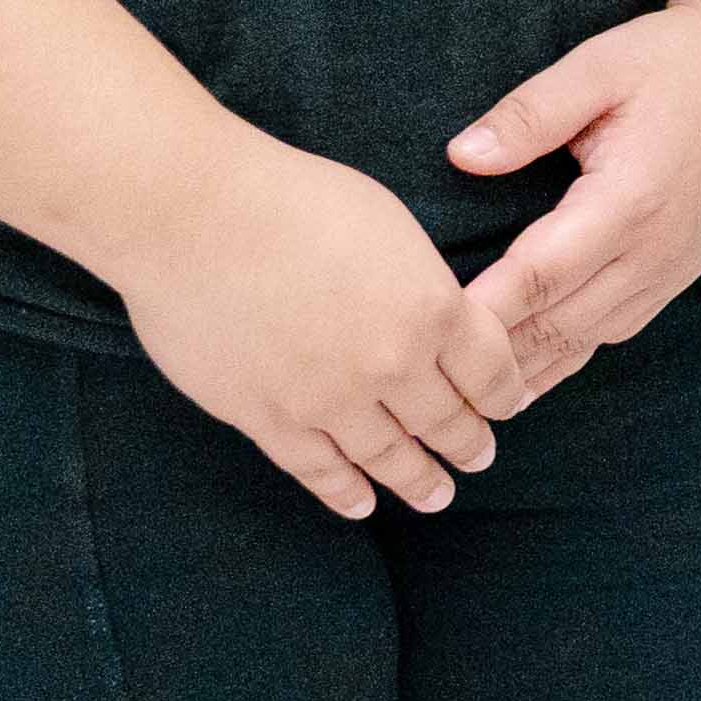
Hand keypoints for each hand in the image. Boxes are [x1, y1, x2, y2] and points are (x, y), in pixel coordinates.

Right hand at [105, 133, 518, 517]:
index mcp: (431, 308)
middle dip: (469, 443)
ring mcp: (328, 399)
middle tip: (479, 457)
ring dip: (418, 481)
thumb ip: (421, 283)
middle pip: (446, 421)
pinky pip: (318, 470)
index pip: (490, 371)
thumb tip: (434, 319)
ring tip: (436, 496)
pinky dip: (345, 492)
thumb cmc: (289, 197)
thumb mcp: (389, 224)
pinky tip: (360, 503)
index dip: (504, 395)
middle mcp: (391, 364)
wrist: (192, 213)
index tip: (508, 407)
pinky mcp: (269, 418)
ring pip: (389, 457)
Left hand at [448, 0, 700, 407]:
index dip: (482, 311)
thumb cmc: (678, 59)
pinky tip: (532, 370)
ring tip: (467, 398)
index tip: (426, 331)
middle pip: (558, 324)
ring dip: (529, 369)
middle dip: (493, 357)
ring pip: (588, 340)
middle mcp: (654, 249)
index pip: (538, 275)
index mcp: (629, 201)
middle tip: (426, 379)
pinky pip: (617, 330)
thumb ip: (527, 116)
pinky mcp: (681, 270)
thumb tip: (462, 156)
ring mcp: (673, 267)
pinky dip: (569, 355)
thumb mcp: (596, 69)